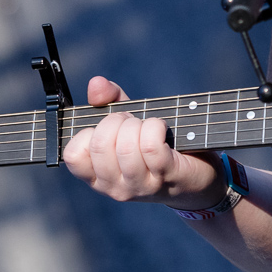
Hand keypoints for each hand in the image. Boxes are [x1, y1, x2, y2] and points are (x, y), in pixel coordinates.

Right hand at [63, 76, 223, 207]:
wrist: (198, 176)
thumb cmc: (156, 146)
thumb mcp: (127, 123)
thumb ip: (108, 102)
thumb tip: (96, 83)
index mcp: (98, 177)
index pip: (73, 155)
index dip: (89, 131)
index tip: (109, 128)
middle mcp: (114, 187)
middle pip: (100, 145)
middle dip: (117, 121)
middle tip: (133, 122)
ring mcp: (140, 185)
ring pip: (126, 145)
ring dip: (139, 125)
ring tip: (148, 127)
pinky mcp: (165, 176)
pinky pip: (151, 145)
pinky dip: (156, 127)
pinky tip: (163, 129)